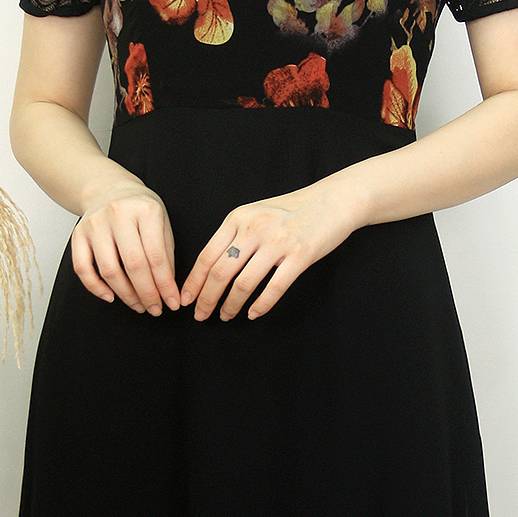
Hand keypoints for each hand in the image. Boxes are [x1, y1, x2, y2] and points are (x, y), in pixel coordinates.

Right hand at [71, 179, 180, 313]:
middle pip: (133, 265)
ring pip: (109, 270)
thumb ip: (165, 254)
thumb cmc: (139, 210)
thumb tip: (167, 288)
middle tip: (155, 309)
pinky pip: (82, 268)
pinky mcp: (78, 234)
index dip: (165, 285)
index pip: (156, 256)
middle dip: (147, 294)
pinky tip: (111, 297)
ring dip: (125, 295)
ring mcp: (95, 224)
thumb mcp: (162, 223)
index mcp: (145, 211)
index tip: (171, 302)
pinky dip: (96, 287)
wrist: (110, 189)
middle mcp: (118, 215)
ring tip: (139, 305)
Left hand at [180, 183, 364, 320]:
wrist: (332, 200)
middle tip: (201, 315)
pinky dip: (260, 305)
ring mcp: (278, 242)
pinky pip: (274, 288)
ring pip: (243, 283)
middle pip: (220, 272)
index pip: (207, 255)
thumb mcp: (256, 213)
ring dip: (231, 305)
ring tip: (226, 316)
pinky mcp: (300, 255)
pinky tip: (253, 313)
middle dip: (207, 299)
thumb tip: (211, 268)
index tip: (186, 299)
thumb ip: (235, 235)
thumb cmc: (292, 210)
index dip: (193, 281)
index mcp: (238, 218)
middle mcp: (254, 229)